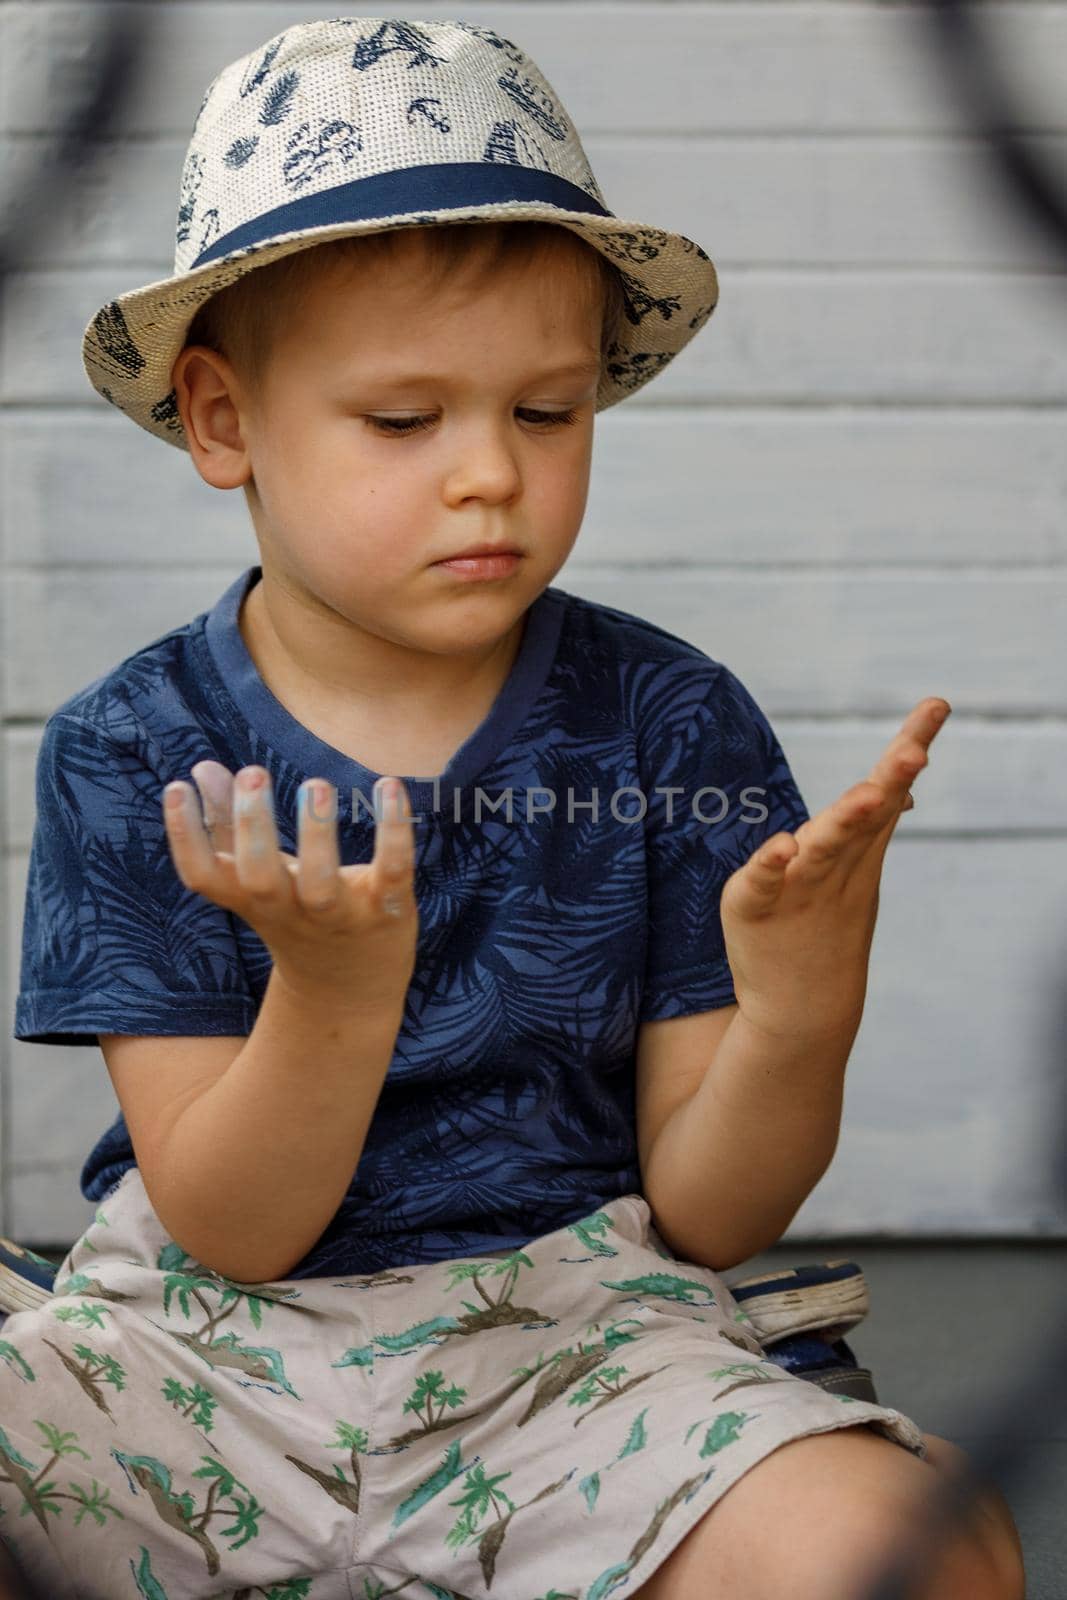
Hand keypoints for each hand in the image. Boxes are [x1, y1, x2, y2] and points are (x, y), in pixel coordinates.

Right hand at [162, 762, 417, 1014]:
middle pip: (260, 879)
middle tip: (253, 773)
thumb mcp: (258, 877)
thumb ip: (228, 826)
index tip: (176, 788)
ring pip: (322, 884)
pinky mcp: (388, 909)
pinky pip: (392, 871)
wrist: (350, 990)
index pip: (203, 876)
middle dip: (253, 827)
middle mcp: (290, 911)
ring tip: (316, 785)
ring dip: (317, 834)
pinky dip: (393, 832)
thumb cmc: (296, 915)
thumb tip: (202, 768)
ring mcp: (339, 915)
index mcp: (250, 900)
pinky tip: (388, 785)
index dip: (184, 837)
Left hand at [719, 697, 950, 1042]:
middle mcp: (834, 860)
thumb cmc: (826, 926)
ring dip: (844, 821)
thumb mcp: (854, 870)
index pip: (887, 789)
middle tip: (914, 752)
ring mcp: (798, 884)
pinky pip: (763, 881)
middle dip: (889, 780)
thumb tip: (899, 790)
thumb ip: (869, 824)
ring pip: (823, 845)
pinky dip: (772, 864)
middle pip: (864, 814)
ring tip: (865, 795)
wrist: (800, 1005)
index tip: (937, 704)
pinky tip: (781, 847)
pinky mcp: (755, 906)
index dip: (910, 745)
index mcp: (856, 845)